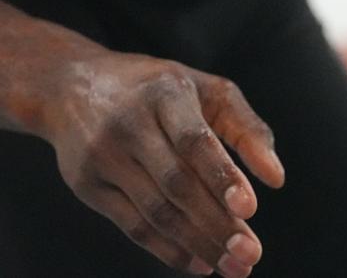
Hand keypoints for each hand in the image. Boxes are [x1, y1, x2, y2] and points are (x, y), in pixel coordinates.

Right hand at [40, 48, 285, 276]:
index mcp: (163, 92)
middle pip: (176, 183)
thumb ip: (246, 128)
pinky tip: (201, 263)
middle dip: (216, 223)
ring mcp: (103, 156)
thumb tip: (277, 179)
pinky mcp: (87, 185)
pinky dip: (169, 250)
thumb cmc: (156, 89)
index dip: (221, 175)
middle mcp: (129, 123)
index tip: (250, 209)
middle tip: (251, 254)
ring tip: (234, 266)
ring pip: (156, 212)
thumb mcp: (204, 90)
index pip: (193, 139)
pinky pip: (133, 226)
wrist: (70, 86)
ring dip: (198, 244)